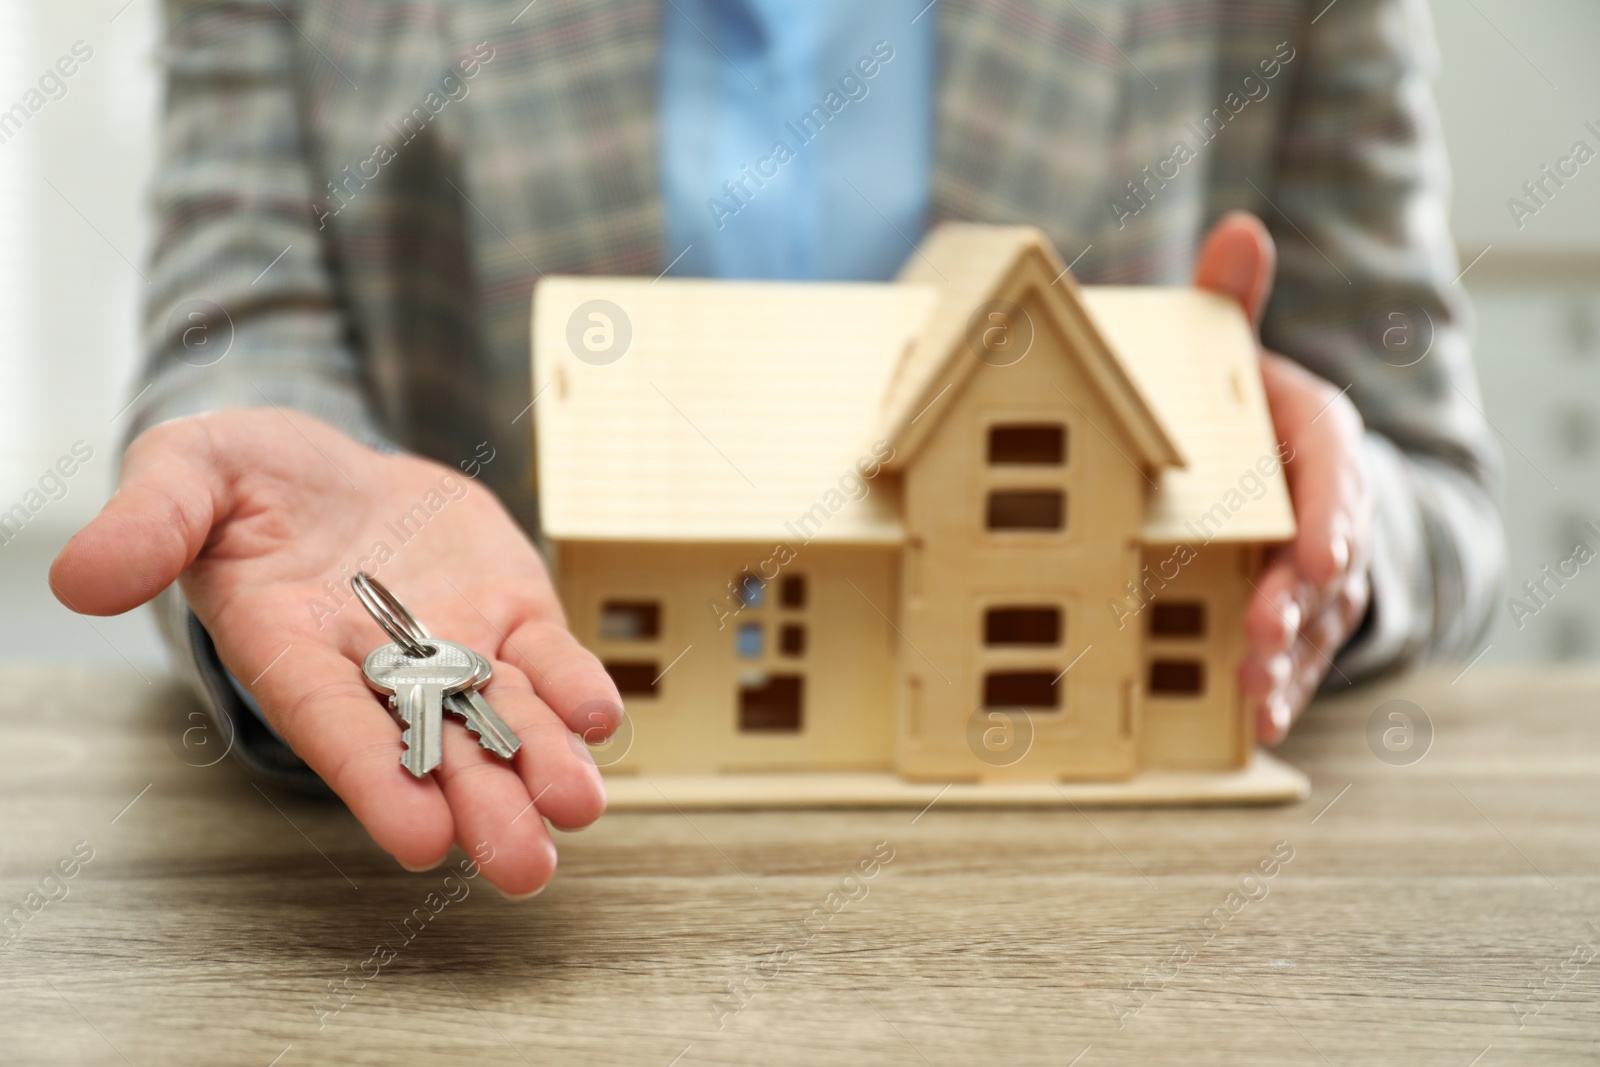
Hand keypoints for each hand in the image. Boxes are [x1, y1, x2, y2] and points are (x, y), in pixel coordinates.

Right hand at [50, 409, 622, 895]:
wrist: (330, 469)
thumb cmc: (246, 480)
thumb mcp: (187, 473)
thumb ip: (150, 523)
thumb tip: (80, 578)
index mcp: (293, 650)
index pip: (334, 726)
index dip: (376, 779)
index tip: (419, 839)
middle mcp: (380, 670)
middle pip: (433, 750)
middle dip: (481, 806)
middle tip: (523, 862)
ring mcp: (455, 645)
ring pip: (503, 719)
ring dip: (543, 766)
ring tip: (577, 805)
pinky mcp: (510, 614)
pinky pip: (546, 660)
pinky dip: (573, 688)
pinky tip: (599, 717)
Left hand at [1194, 212, 1373, 743]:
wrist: (1289, 470)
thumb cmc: (1253, 412)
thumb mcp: (1243, 355)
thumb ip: (1234, 302)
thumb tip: (1239, 228)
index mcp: (1321, 437)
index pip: (1336, 475)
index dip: (1331, 517)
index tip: (1318, 556)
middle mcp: (1332, 507)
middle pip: (1327, 559)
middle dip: (1297, 601)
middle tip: (1262, 633)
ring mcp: (1323, 568)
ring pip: (1316, 618)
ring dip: (1288, 659)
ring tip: (1255, 697)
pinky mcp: (1301, 613)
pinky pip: (1300, 655)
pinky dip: (1282, 689)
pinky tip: (1256, 723)